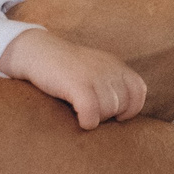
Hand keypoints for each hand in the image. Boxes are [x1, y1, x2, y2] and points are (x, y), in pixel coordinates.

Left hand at [0, 0, 173, 148]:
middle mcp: (51, 65)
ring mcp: (74, 99)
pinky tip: (87, 97)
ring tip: (68, 75)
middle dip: (17, 63)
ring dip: (41, 90)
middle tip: (44, 50)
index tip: (16, 23)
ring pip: (36, 99)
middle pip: (6, 72)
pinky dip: (72, 112)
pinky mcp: (98, 126)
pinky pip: (69, 121)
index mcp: (39, 20)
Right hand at [0, 28, 150, 130]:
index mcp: (116, 65)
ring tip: (80, 111)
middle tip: (89, 110)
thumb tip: (124, 116)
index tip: (116, 115)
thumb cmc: (64, 69)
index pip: (138, 91)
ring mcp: (94, 75)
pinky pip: (92, 113)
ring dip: (96, 118)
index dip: (130, 108)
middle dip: (108, 114)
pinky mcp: (77, 84)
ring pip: (108, 110)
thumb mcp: (94, 70)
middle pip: (122, 104)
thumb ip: (111, 84)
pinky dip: (87, 121)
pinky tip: (79, 119)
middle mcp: (109, 68)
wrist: (35, 52)